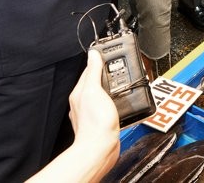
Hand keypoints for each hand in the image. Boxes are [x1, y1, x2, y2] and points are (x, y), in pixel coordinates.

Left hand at [68, 50, 118, 174]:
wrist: (100, 149)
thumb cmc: (95, 123)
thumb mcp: (94, 90)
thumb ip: (93, 72)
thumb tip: (92, 54)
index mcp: (80, 92)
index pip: (89, 70)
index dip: (99, 60)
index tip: (109, 54)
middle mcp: (84, 102)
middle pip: (97, 82)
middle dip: (107, 74)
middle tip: (120, 67)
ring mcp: (93, 112)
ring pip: (104, 95)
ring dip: (113, 89)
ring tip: (123, 84)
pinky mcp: (103, 122)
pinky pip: (109, 107)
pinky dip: (116, 102)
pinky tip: (123, 103)